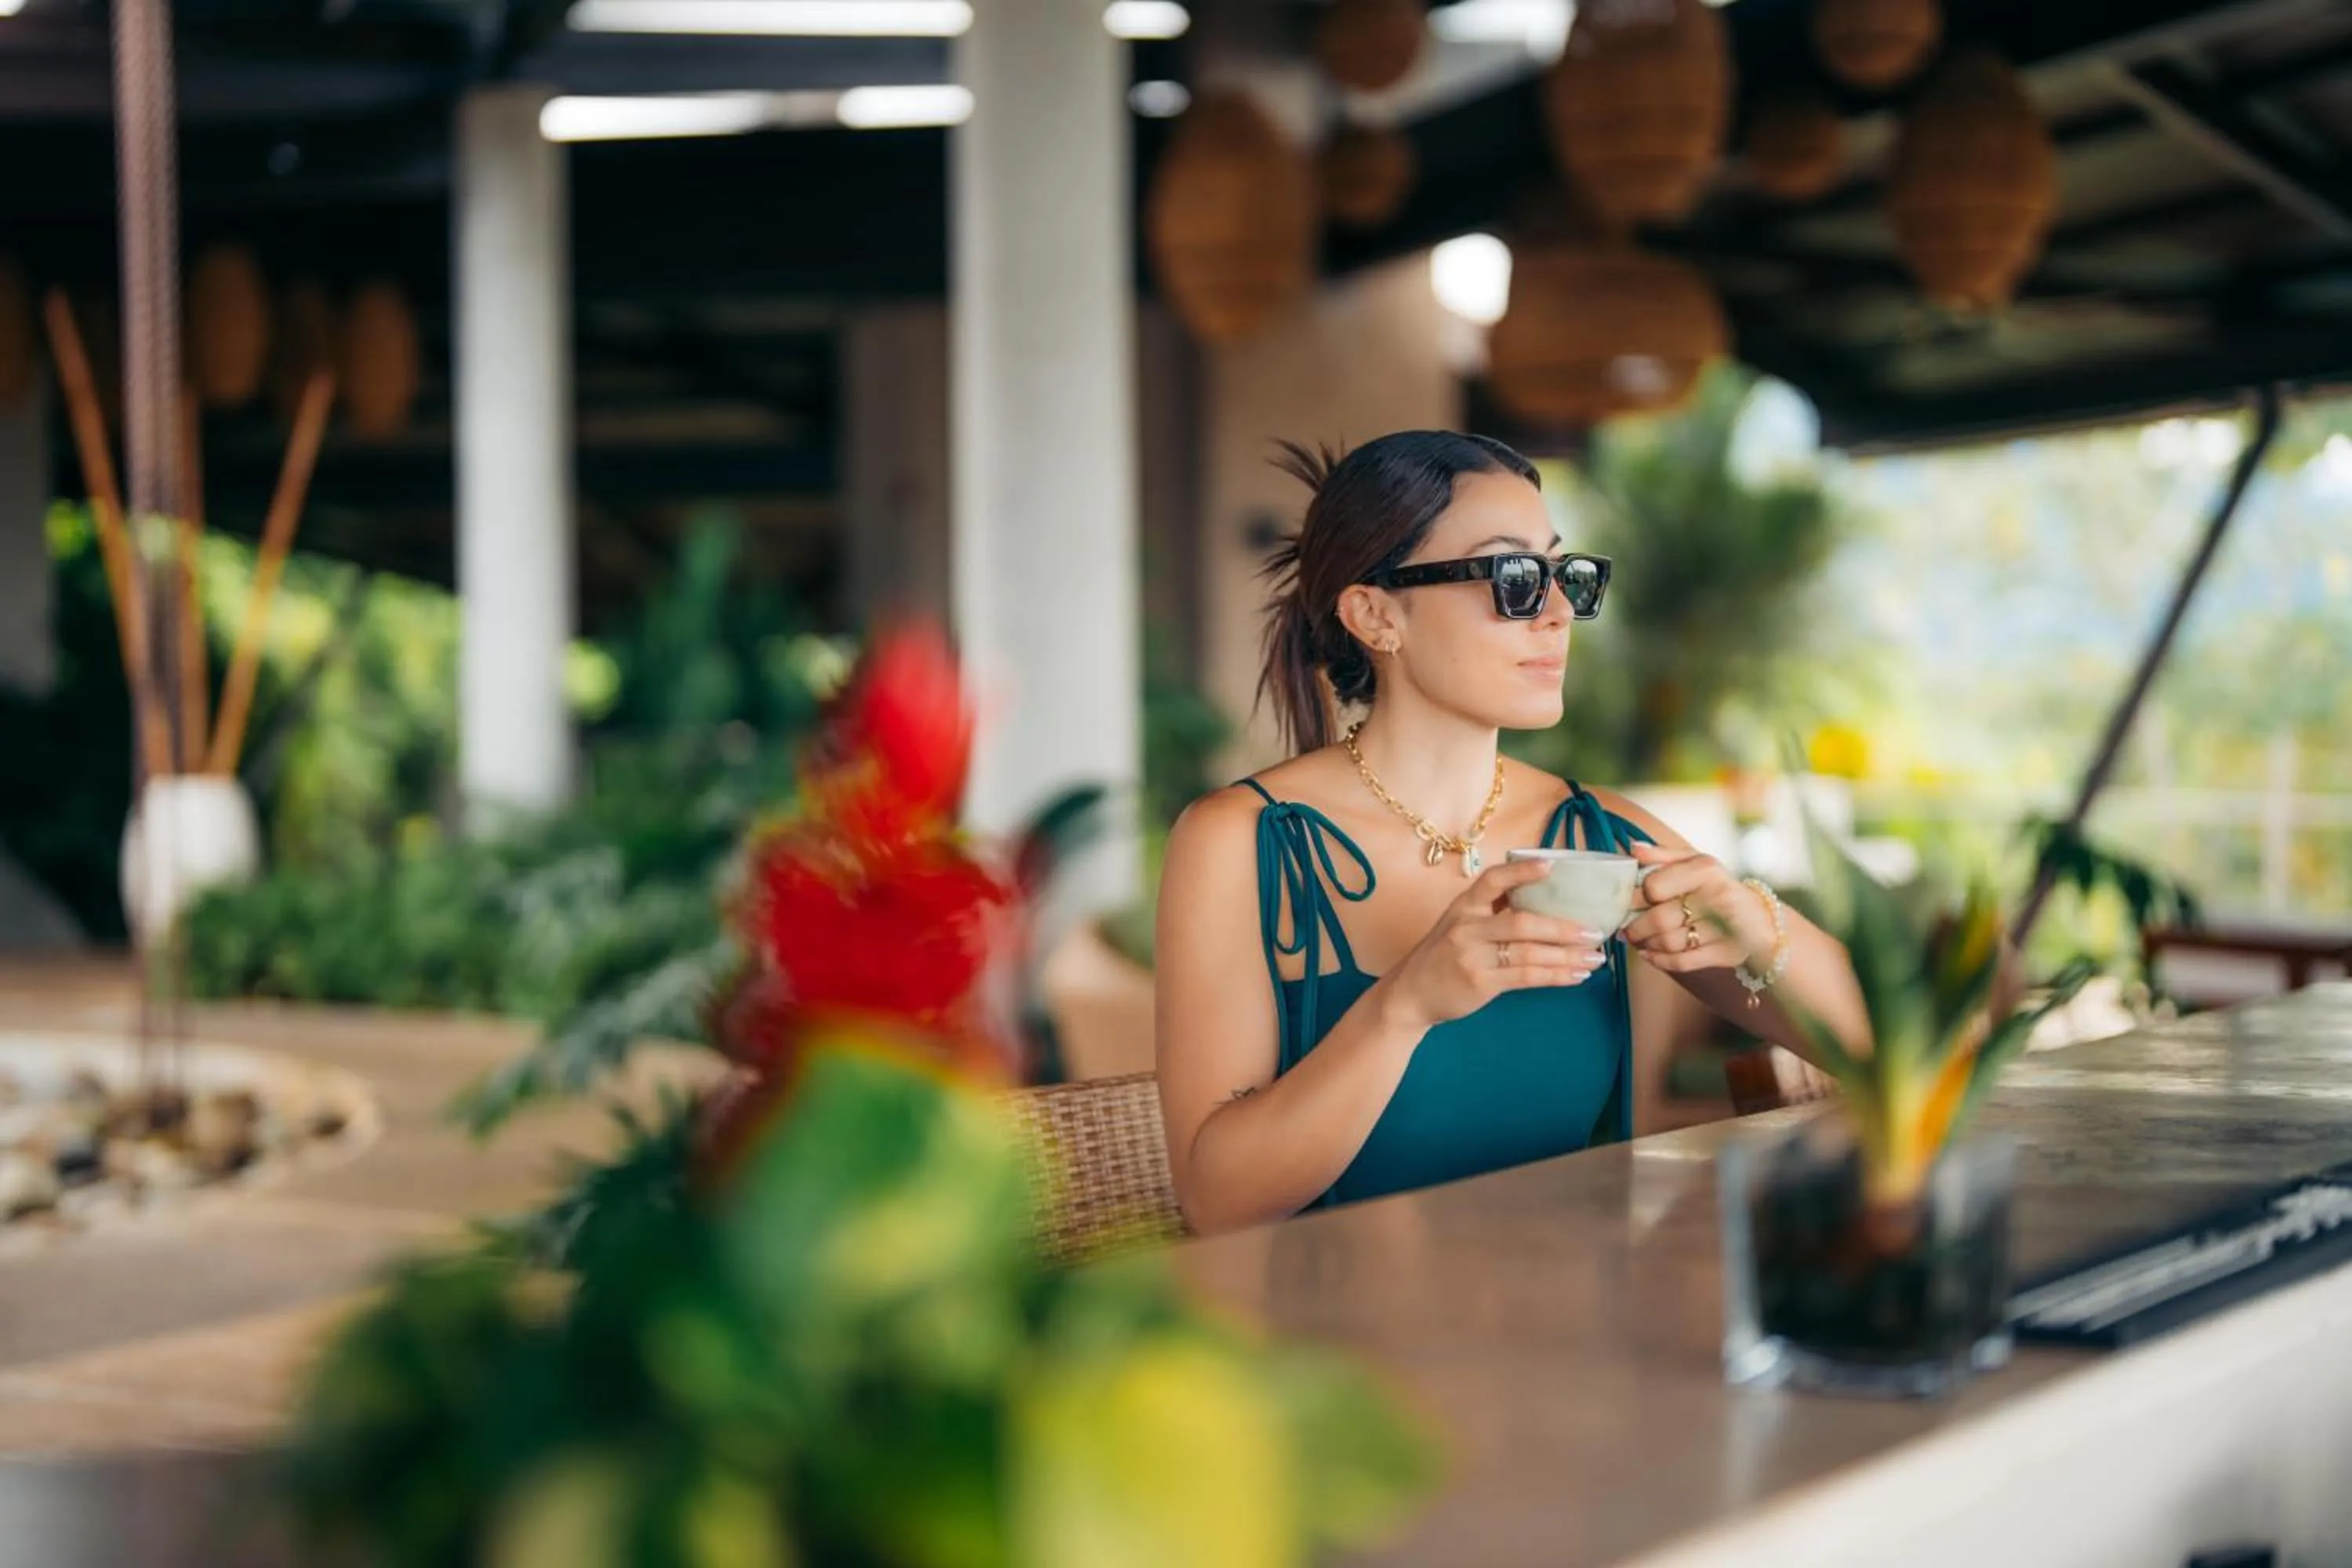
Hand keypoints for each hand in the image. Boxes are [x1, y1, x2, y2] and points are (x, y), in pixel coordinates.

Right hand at [1376, 858, 1608, 1033]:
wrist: (1410, 994)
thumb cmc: (1443, 955)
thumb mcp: (1459, 924)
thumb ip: (1491, 911)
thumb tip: (1542, 900)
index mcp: (1464, 906)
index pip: (1494, 880)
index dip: (1522, 870)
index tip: (1551, 864)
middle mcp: (1467, 927)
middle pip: (1522, 922)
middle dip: (1563, 927)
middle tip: (1595, 931)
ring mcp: (1473, 956)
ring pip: (1529, 953)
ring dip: (1567, 956)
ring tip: (1595, 958)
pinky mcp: (1481, 983)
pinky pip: (1526, 977)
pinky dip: (1555, 976)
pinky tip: (1576, 976)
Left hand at [1620, 842, 1773, 974]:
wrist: (1758, 918)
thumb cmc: (1716, 886)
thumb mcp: (1694, 862)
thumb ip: (1662, 855)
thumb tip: (1633, 850)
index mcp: (1705, 870)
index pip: (1654, 887)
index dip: (1636, 896)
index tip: (1628, 901)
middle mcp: (1718, 897)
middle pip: (1659, 919)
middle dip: (1635, 927)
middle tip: (1624, 928)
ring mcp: (1725, 928)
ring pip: (1669, 942)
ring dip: (1646, 944)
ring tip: (1638, 939)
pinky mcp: (1725, 953)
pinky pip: (1683, 962)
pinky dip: (1660, 961)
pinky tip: (1649, 955)